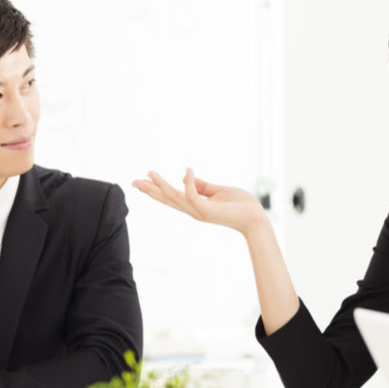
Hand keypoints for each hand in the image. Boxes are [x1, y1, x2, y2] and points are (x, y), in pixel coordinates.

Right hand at [132, 169, 267, 234]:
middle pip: (167, 199)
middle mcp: (194, 210)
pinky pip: (192, 195)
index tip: (145, 178)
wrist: (255, 218)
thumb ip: (204, 186)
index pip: (172, 197)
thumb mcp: (219, 191)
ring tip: (150, 173)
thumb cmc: (241, 205)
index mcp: (196, 206)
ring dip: (161, 185)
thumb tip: (187, 177)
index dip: (158, 189)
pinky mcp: (208, 210)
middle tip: (133, 181)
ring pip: (174, 197)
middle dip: (150, 190)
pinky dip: (188, 182)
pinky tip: (187, 170)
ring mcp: (199, 211)